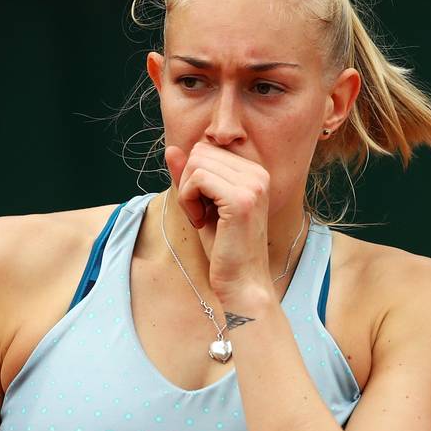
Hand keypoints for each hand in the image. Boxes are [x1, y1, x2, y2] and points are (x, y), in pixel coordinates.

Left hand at [164, 142, 272, 298]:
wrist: (242, 281)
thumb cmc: (224, 247)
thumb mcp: (202, 204)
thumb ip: (189, 176)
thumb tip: (171, 149)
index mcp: (255, 172)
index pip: (206, 150)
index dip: (194, 177)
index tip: (204, 206)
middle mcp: (259, 173)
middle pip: (200, 153)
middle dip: (188, 183)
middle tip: (200, 213)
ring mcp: (253, 185)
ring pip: (196, 164)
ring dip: (187, 193)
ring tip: (201, 218)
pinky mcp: (241, 199)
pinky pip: (197, 179)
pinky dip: (188, 200)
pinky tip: (200, 221)